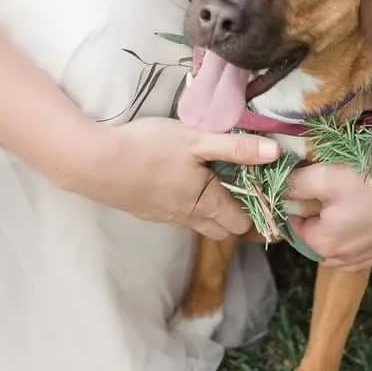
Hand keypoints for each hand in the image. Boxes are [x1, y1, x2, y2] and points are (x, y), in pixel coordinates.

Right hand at [83, 115, 279, 239]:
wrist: (95, 163)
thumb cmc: (150, 148)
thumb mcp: (197, 140)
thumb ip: (236, 147)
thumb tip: (276, 152)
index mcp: (207, 204)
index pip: (243, 224)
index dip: (256, 208)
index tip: (261, 184)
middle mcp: (188, 217)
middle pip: (223, 229)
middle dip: (236, 213)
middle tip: (239, 181)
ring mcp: (165, 217)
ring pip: (198, 221)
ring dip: (210, 207)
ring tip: (211, 176)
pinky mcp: (147, 210)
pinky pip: (177, 213)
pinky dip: (186, 201)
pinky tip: (178, 177)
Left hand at [288, 80, 371, 267]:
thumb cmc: (370, 181)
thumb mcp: (324, 177)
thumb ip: (294, 184)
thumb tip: (275, 184)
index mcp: (324, 245)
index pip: (295, 226)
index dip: (296, 204)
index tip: (304, 184)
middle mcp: (344, 260)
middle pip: (317, 239)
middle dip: (316, 218)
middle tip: (324, 190)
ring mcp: (369, 258)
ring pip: (340, 245)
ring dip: (337, 227)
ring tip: (345, 200)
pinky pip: (362, 245)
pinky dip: (358, 232)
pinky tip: (366, 211)